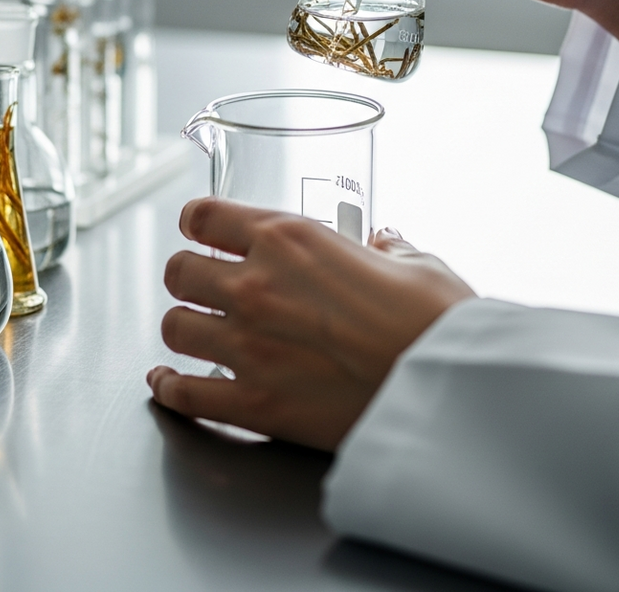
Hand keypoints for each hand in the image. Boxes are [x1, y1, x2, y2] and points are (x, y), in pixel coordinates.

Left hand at [147, 198, 474, 450]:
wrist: (449, 389)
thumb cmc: (436, 319)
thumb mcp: (414, 262)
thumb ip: (386, 248)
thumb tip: (382, 245)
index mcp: (289, 238)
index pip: (203, 215)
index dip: (197, 222)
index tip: (201, 230)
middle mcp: (256, 286)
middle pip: (177, 271)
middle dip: (188, 276)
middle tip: (204, 284)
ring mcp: (248, 347)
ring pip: (173, 328)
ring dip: (183, 328)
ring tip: (197, 331)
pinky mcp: (253, 404)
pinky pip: (183, 394)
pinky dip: (169, 387)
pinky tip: (169, 382)